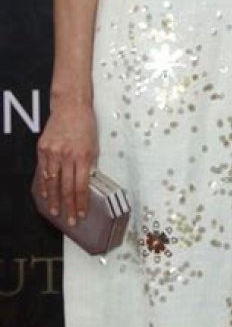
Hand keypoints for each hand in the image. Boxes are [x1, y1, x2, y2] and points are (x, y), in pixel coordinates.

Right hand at [36, 105, 97, 225]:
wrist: (70, 106)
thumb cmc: (85, 124)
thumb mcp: (94, 145)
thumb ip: (89, 165)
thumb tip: (86, 184)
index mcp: (84, 155)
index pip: (82, 186)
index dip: (81, 203)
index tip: (81, 214)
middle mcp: (67, 155)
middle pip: (66, 188)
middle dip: (69, 206)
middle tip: (70, 220)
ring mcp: (53, 152)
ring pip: (52, 182)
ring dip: (54, 200)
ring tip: (56, 212)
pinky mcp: (42, 149)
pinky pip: (42, 171)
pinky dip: (44, 185)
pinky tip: (45, 195)